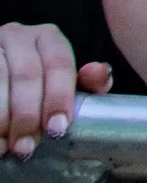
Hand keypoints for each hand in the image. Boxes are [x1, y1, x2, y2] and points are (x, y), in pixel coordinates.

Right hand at [0, 24, 109, 159]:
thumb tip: (102, 74)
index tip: (57, 128)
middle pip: (26, 74)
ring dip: (2, 118)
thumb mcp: (61, 80)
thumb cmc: (36, 83)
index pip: (59, 63)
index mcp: (48, 37)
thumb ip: (87, 81)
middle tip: (27, 147)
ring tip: (4, 147)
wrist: (3, 77)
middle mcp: (18, 35)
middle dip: (28, 115)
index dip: (59, 97)